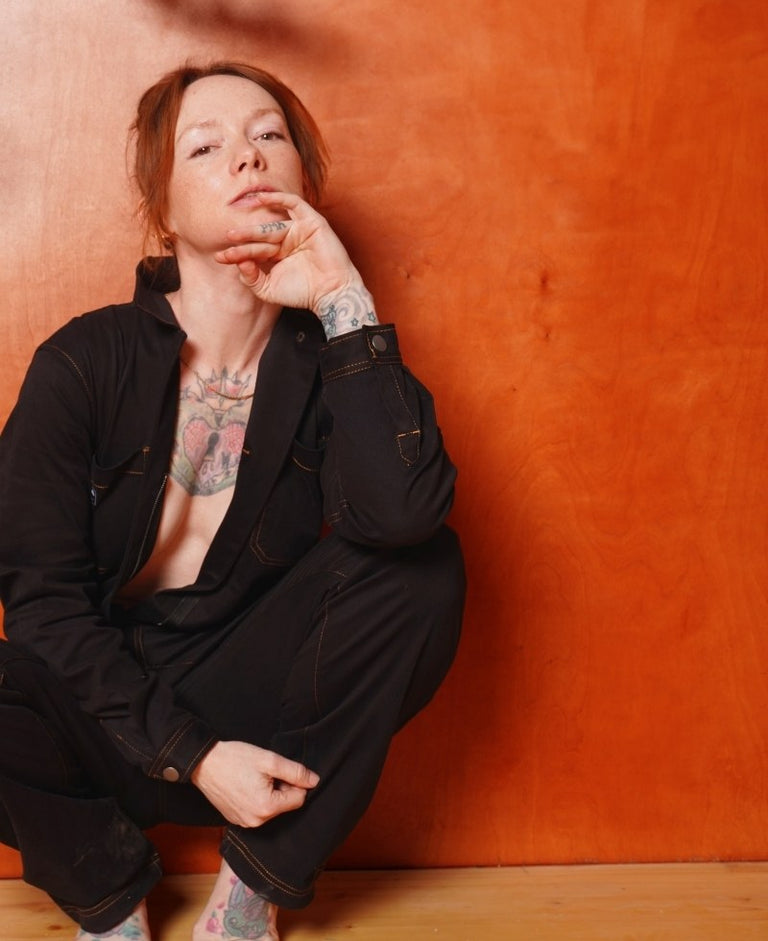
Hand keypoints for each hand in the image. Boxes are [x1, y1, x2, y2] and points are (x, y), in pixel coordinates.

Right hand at [191, 740, 319, 827]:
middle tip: (264, 772)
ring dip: (269, 793)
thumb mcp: (269, 760)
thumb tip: (314, 781)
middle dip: (281, 788)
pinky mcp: (236, 820)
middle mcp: (256, 822)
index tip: (279, 771)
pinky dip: (256, 798)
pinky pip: (257, 811)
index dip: (294, 782)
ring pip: (271, 808)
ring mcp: (244, 823)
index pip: (299, 799)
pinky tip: (245, 784)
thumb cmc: (235, 759)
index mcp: (266, 808)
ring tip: (253, 778)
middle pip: (285, 805)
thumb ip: (295, 772)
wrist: (203, 763)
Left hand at [213, 191, 366, 314]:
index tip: (220, 257)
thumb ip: (251, 278)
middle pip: (260, 237)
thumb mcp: (268, 290)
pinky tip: (259, 198)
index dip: (237, 253)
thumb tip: (238, 262)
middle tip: (227, 239)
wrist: (330, 294)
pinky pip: (293, 203)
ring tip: (236, 232)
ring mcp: (299, 230)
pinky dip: (276, 197)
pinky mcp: (312, 222)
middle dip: (243, 239)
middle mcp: (287, 241)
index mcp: (277, 256)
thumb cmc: (302, 293)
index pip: (253, 250)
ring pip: (272, 225)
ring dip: (253, 228)